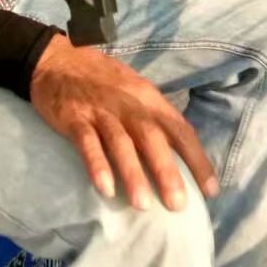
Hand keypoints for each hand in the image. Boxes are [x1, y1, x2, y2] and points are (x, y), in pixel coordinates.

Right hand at [30, 35, 217, 210]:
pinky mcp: (74, 117)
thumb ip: (153, 118)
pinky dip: (97, 164)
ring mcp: (100, 110)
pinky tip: (105, 189)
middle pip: (152, 137)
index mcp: (148, 98)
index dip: (196, 159)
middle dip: (166, 171)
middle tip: (178, 205)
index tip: (210, 190)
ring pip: (120, 142)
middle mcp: (128, 103)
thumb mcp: (134, 91)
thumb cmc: (102, 81)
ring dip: (133, 173)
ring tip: (143, 205)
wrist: (56, 60)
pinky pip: (86, 143)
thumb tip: (179, 157)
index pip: (179, 129)